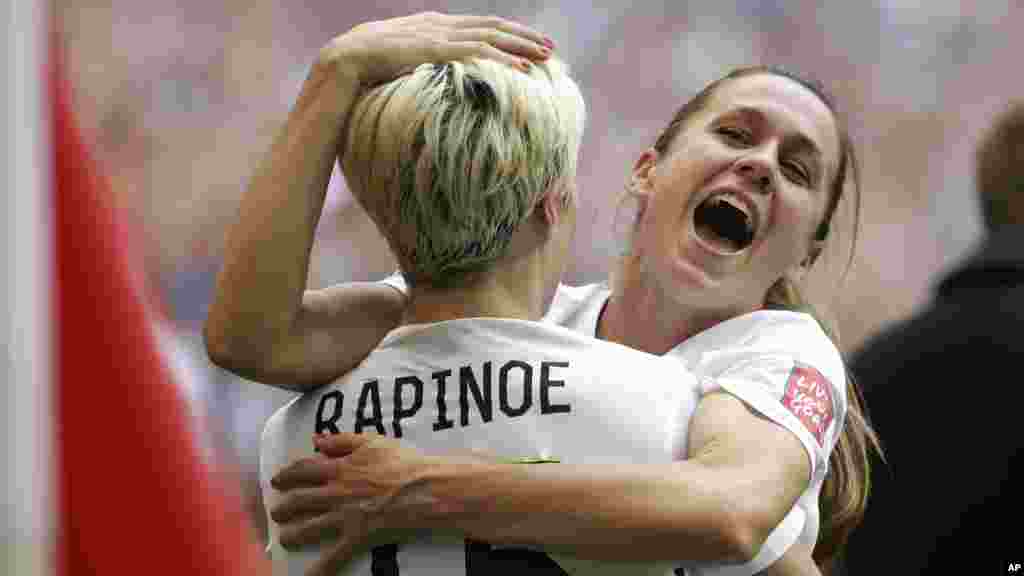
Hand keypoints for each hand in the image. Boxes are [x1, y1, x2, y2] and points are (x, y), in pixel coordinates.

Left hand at [270, 433, 443, 575]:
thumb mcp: (372, 442)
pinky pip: (333, 556)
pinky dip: (319, 569)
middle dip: (283, 507)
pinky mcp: (356, 536)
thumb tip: (316, 440)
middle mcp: (335, 493)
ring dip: (292, 534)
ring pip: (308, 527)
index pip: (303, 470)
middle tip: (277, 511)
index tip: (277, 479)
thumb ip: (342, 441)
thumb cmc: (402, 463)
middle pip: (299, 501)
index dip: (286, 475)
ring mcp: (344, 516)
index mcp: (338, 468)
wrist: (423, 488)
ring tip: (285, 537)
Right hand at [315, 12, 553, 89]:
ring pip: (488, 36)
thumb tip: (440, 83)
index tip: (531, 44)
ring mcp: (435, 34)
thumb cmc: (367, 72)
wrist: (342, 64)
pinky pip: (474, 53)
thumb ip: (423, 67)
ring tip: (544, 56)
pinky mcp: (432, 49)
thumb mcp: (402, 66)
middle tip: (549, 47)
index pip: (479, 26)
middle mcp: (437, 24)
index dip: (507, 34)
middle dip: (522, 36)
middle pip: (490, 26)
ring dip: (519, 46)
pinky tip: (520, 69)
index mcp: (432, 26)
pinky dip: (501, 59)